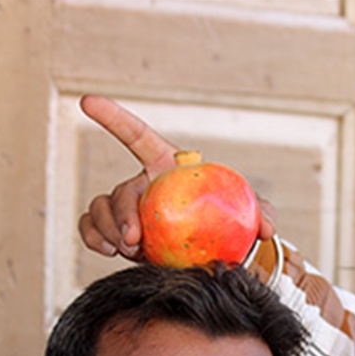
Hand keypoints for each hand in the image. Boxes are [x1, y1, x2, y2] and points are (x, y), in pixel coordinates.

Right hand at [77, 95, 277, 259]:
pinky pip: (91, 228)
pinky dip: (92, 237)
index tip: (87, 101)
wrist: (214, 254)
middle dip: (120, 212)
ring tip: (127, 248)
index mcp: (167, 167)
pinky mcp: (119, 234)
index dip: (114, 118)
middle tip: (134, 240)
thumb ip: (259, 212)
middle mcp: (143, 185)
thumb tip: (267, 226)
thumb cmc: (229, 222)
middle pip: (120, 189)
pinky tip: (108, 252)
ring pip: (100, 208)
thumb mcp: (248, 213)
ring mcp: (128, 210)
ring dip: (106, 228)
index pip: (137, 136)